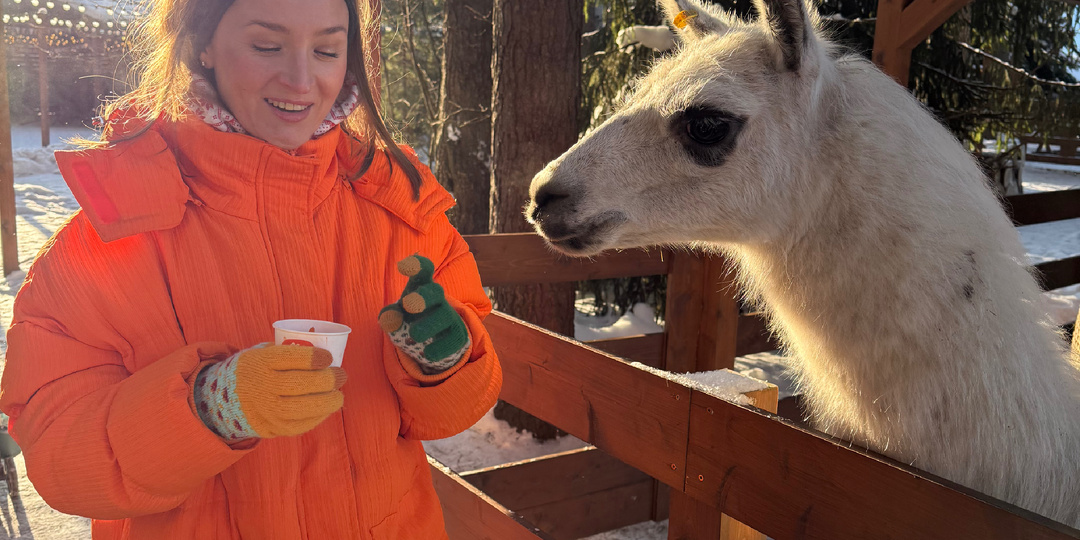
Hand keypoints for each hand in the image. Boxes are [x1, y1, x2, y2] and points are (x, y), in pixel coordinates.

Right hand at [194, 344, 345, 440]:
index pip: (291, 358)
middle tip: (341, 375)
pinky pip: (299, 425)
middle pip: (301, 384)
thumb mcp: (262, 353)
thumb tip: (325, 354)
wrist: (222, 399)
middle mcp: (261, 386)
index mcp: (260, 362)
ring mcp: (265, 410)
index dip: (315, 358)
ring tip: (338, 395)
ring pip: (302, 408)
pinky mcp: (270, 428)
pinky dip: (318, 417)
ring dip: (328, 401)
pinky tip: (326, 408)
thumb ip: (287, 351)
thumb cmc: (255, 370)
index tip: (328, 358)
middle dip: (328, 379)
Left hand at [379, 255, 469, 374]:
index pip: (423, 271)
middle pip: (436, 291)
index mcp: (421, 288)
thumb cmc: (412, 320)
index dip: (416, 266)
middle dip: (423, 296)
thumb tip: (388, 319)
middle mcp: (438, 299)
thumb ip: (390, 316)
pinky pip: (452, 340)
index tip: (402, 266)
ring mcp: (450, 316)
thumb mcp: (397, 316)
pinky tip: (428, 354)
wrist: (435, 341)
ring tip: (413, 336)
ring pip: (444, 316)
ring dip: (428, 325)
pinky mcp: (458, 335)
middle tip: (408, 304)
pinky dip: (439, 348)